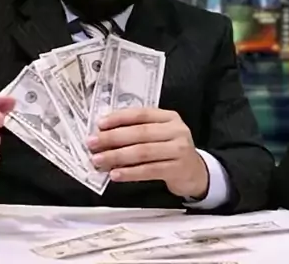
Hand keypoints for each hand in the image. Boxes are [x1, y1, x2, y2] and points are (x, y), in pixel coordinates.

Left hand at [88, 108, 208, 199]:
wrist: (196, 173)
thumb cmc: (170, 152)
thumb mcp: (160, 135)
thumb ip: (138, 131)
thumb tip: (104, 134)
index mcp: (169, 117)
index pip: (141, 114)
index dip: (119, 118)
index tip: (100, 124)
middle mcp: (176, 131)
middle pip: (140, 133)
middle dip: (112, 138)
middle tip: (93, 144)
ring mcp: (179, 149)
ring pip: (143, 152)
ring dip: (117, 156)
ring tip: (99, 160)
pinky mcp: (178, 169)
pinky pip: (149, 170)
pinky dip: (130, 173)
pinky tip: (116, 175)